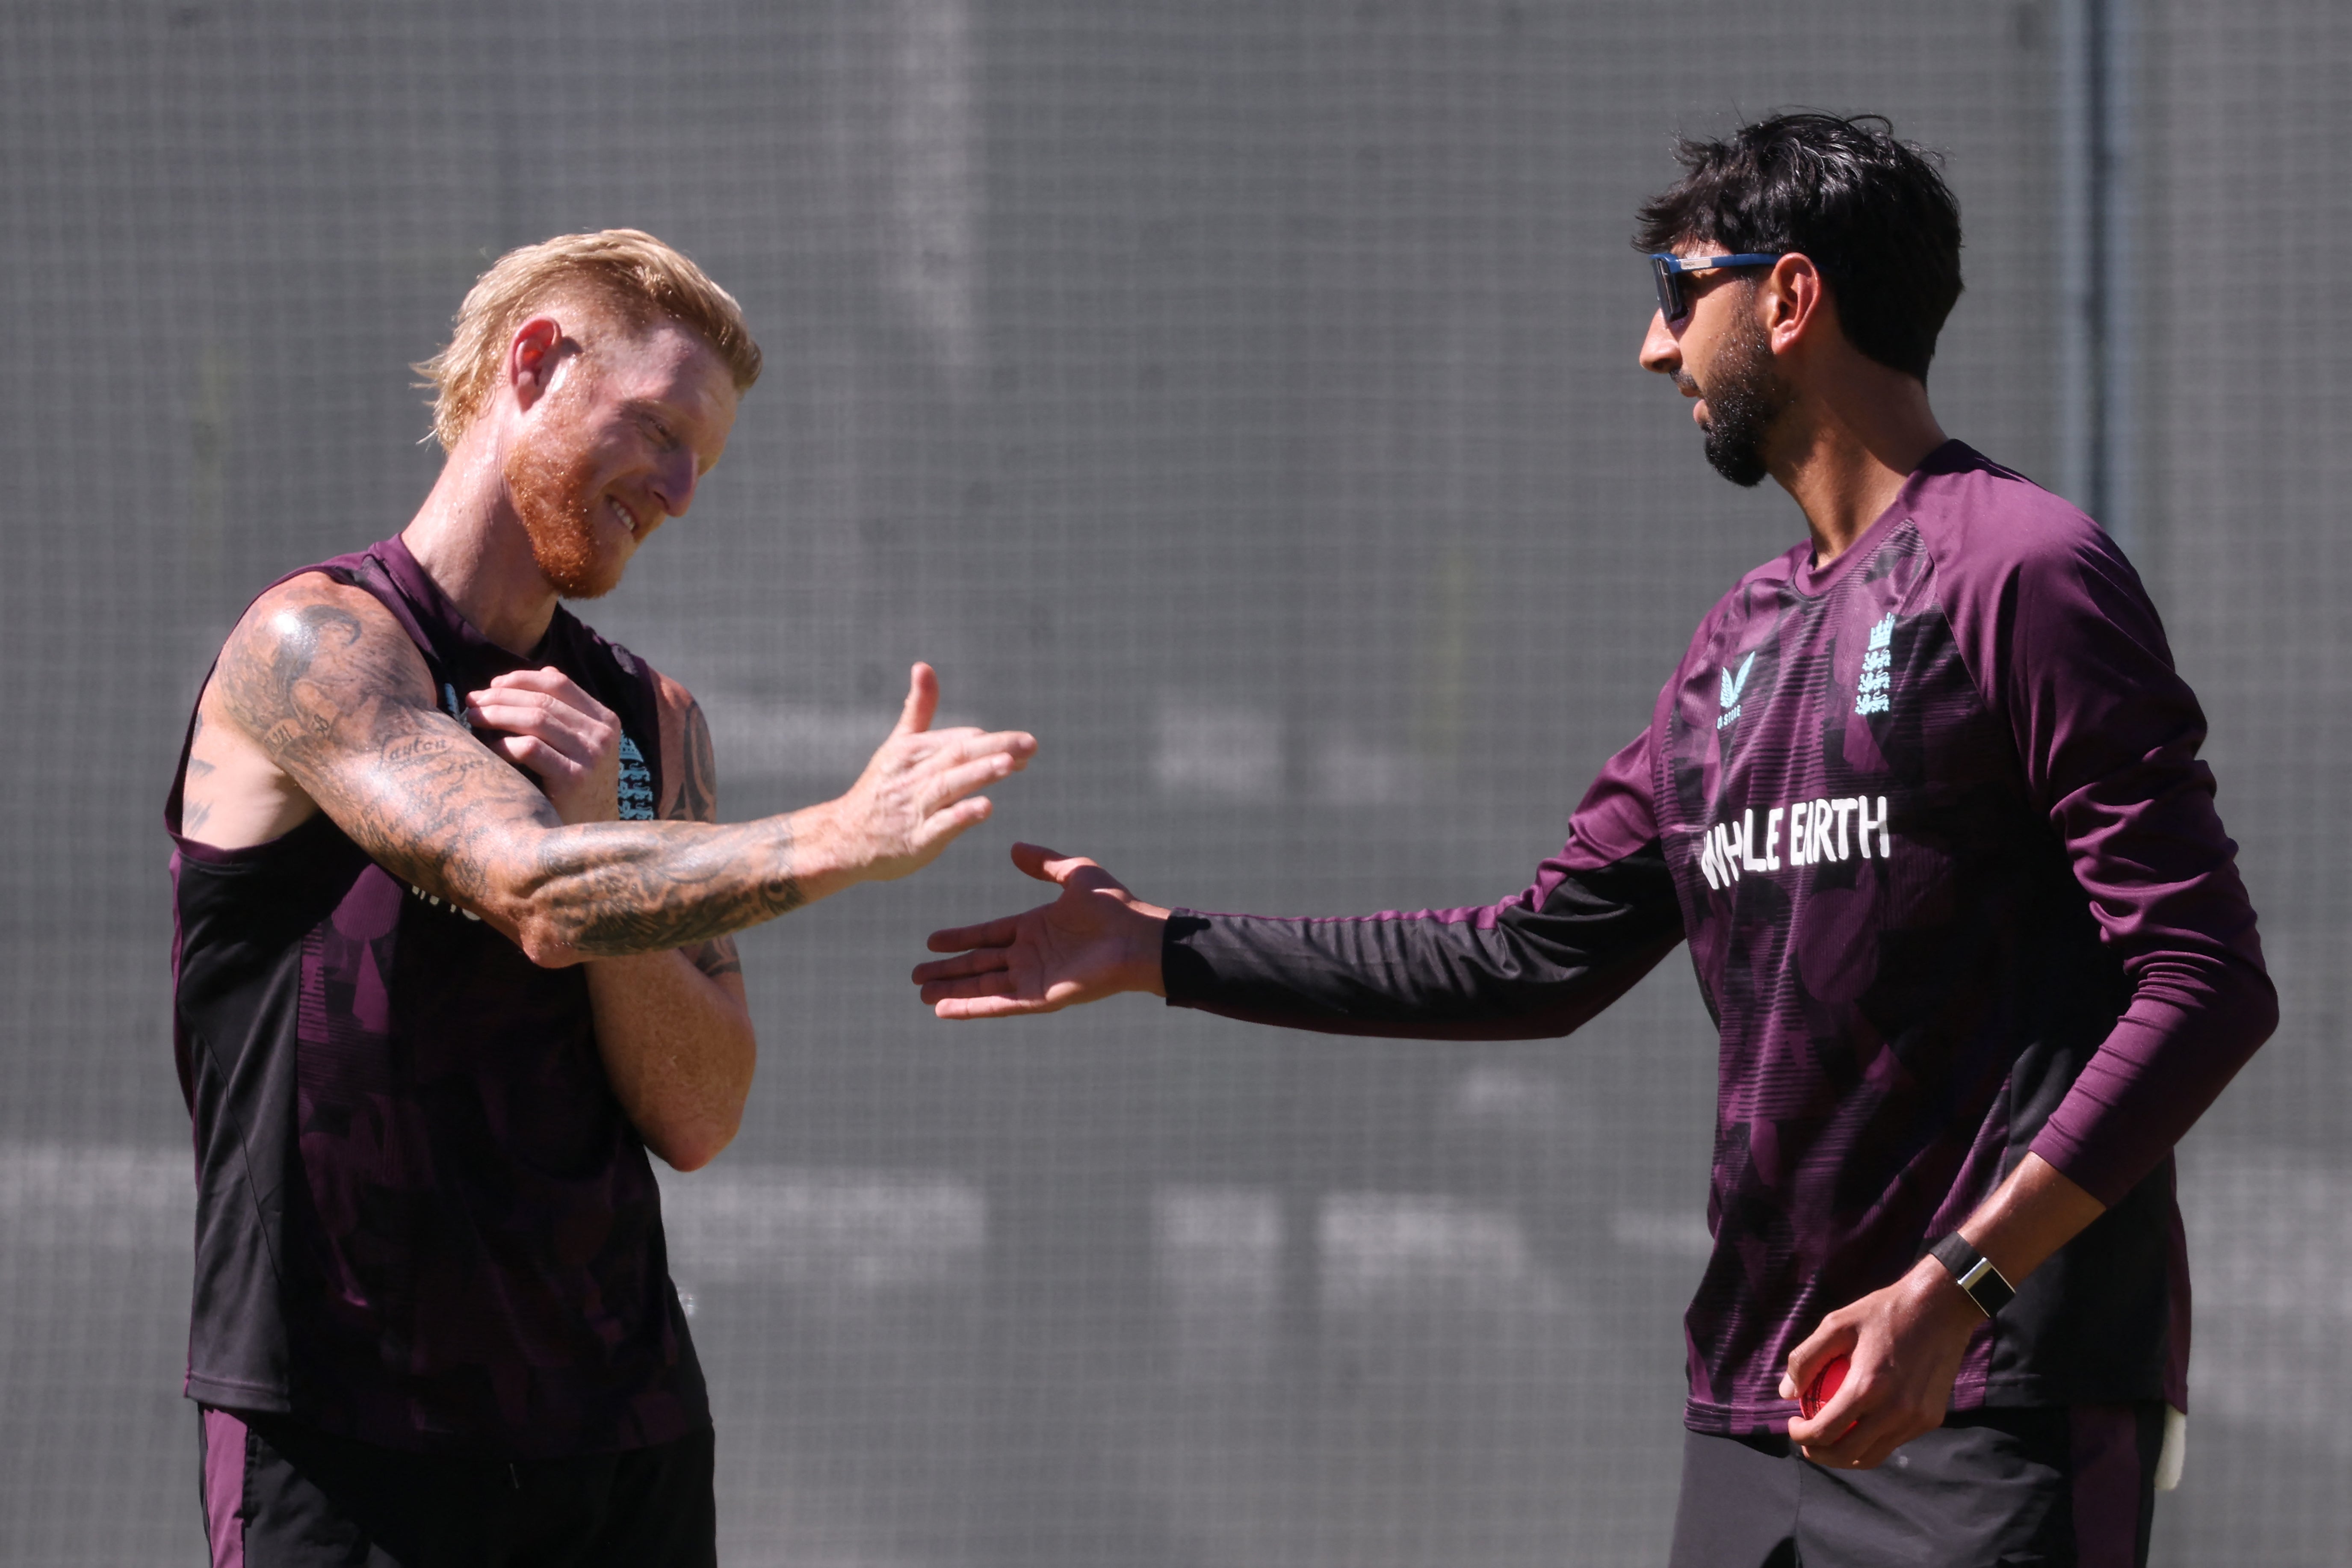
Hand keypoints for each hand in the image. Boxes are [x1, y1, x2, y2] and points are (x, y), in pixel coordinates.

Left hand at [466, 667, 621, 825]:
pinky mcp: (573, 778)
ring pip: (535, 719)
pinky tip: (487, 749)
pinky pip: (529, 749)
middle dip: (500, 696)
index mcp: (605, 720)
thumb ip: (561, 714)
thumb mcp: (579, 747)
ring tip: (473, 718)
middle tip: (471, 701)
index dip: (519, 679)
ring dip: (497, 714)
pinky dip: (503, 745)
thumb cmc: (575, 791)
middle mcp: (602, 734)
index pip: (558, 681)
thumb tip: (521, 678)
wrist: (589, 839)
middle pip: (542, 699)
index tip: (492, 686)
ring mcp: (591, 756)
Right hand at [824, 664, 1036, 883]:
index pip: (959, 740)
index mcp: (912, 750)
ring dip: (979, 773)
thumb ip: (918, 708)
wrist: (844, 838)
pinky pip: (939, 826)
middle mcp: (913, 775)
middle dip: (995, 748)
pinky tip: (985, 808)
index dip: (992, 742)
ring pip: (949, 785)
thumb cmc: (880, 790)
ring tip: (1009, 764)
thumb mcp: (897, 745)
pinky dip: (961, 815)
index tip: (1024, 745)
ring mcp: (914, 808)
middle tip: (1030, 744)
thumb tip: (924, 665)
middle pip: (957, 755)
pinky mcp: (916, 839)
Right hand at [913, 842, 1168, 1017]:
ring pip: (983, 985)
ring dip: (952, 990)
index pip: (988, 934)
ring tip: (921, 993)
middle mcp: (1031, 955)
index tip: (931, 940)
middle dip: (948, 969)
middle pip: (979, 963)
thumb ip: (1044, 863)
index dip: (960, 938)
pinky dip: (971, 1008)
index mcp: (1036, 927)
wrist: (1138, 937)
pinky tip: (944, 1010)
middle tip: (915, 974)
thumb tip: (1013, 848)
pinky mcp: (1041, 997)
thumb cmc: (1115, 906)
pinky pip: (999, 1004)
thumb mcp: (1075, 874)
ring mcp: (1034, 978)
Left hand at [1779, 1255, 1983, 1468]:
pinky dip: (1871, 1442)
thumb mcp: (1836, 1324)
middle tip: (1806, 1441)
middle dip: (1819, 1454)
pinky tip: (1858, 1426)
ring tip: (1829, 1441)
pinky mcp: (1931, 1419)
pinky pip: (1894, 1441)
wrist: (1941, 1308)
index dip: (1801, 1436)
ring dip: (1845, 1456)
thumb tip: (1786, 1393)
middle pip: (1847, 1454)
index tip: (1792, 1425)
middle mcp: (1895, 1411)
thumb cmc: (1883, 1313)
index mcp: (1867, 1387)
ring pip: (1873, 1456)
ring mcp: (1916, 1419)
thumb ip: (1806, 1359)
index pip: (1825, 1431)